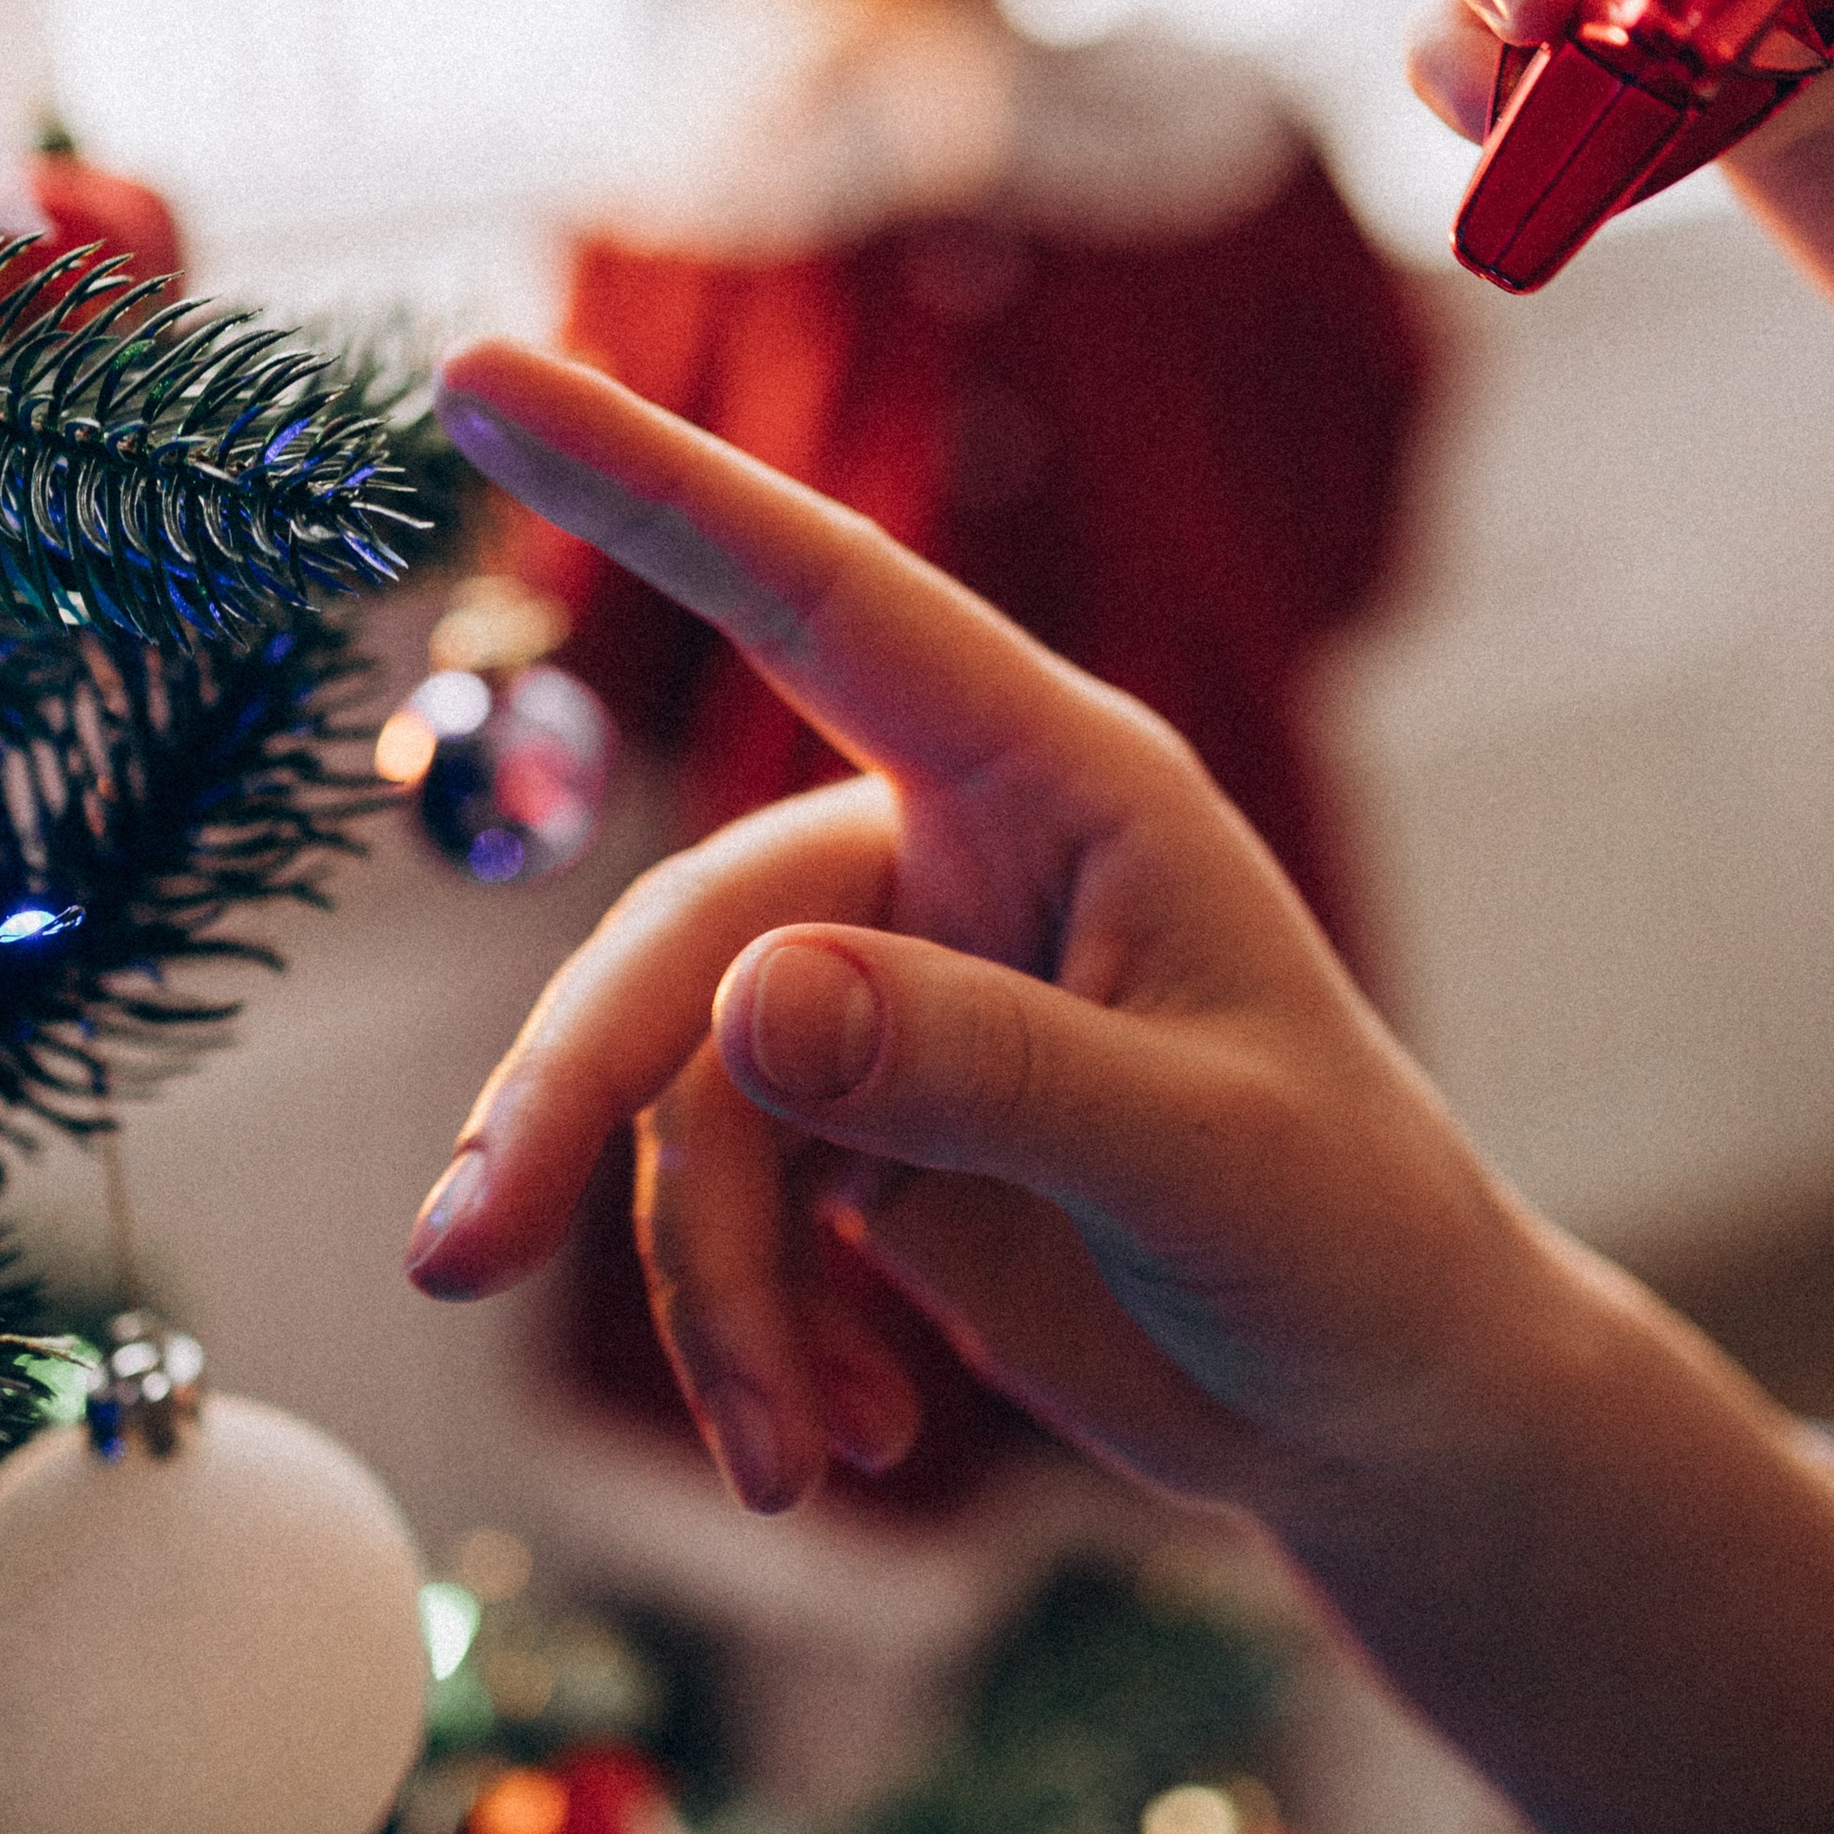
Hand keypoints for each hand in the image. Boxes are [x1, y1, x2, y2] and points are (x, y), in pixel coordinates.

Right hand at [405, 339, 1526, 1531]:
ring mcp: (889, 998)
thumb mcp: (1200, 1159)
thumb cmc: (1348, 1243)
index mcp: (1060, 784)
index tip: (471, 376)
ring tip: (799, 1456)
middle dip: (575, 1103)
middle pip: (686, 932)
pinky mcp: (857, 1129)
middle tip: (457, 1255)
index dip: (647, 479)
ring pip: (690, 1101)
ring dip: (712, 1295)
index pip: (827, 595)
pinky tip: (840, 1439)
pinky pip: (723, 1209)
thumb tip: (751, 1008)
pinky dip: (756, 1337)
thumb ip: (983, 1071)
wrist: (1376, 1412)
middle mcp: (948, 858)